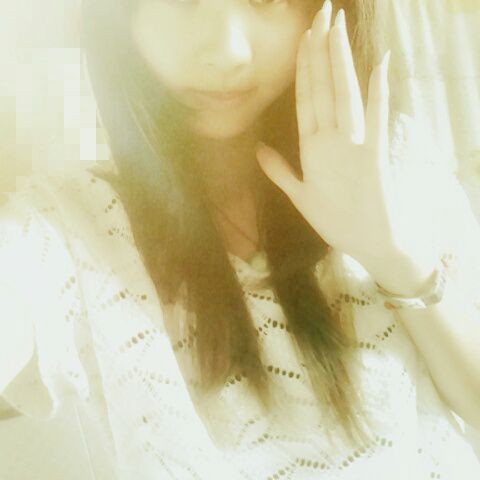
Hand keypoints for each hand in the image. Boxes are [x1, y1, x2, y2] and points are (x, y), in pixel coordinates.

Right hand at [255, 2, 433, 279]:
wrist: (369, 242)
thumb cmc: (334, 221)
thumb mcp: (300, 198)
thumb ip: (279, 171)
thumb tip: (256, 149)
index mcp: (310, 150)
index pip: (305, 101)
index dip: (306, 68)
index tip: (307, 38)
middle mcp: (329, 141)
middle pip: (324, 89)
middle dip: (323, 51)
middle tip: (323, 15)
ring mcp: (354, 145)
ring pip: (345, 96)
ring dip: (341, 61)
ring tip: (337, 29)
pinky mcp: (378, 152)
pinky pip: (377, 118)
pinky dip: (379, 91)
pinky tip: (380, 64)